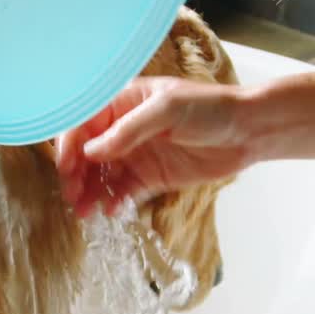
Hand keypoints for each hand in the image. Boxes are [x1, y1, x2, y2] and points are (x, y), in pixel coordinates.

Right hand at [56, 76, 253, 217]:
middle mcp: (125, 128)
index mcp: (123, 102)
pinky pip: (125, 192)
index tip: (66, 166)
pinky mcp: (152, 177)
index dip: (69, 143)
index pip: (84, 121)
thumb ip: (129, 129)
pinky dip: (115, 202)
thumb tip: (92, 150)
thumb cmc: (210, 108)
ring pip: (103, 175)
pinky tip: (110, 212)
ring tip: (84, 211)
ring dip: (90, 192)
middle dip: (76, 173)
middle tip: (72, 195)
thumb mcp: (167, 110)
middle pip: (87, 151)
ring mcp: (137, 154)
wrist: (248, 131)